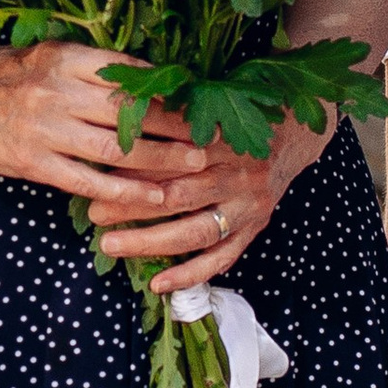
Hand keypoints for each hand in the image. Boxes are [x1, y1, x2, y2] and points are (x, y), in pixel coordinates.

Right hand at [0, 41, 210, 209]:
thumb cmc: (2, 76)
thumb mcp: (45, 56)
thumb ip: (90, 67)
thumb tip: (147, 77)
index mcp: (64, 57)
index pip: (129, 72)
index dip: (170, 88)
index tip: (201, 98)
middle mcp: (57, 90)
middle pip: (132, 109)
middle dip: (178, 123)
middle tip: (214, 133)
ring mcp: (45, 129)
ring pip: (118, 147)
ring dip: (163, 158)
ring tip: (197, 165)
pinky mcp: (34, 163)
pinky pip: (90, 181)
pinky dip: (126, 191)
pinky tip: (154, 198)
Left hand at [83, 97, 331, 295]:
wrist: (294, 132)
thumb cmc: (238, 114)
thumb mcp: (211, 103)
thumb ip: (172, 113)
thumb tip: (119, 114)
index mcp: (223, 137)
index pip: (171, 155)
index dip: (133, 166)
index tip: (97, 173)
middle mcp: (237, 173)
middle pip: (178, 195)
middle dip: (132, 206)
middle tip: (94, 213)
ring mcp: (248, 205)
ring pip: (195, 231)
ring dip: (151, 242)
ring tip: (110, 245)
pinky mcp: (255, 227)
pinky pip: (221, 257)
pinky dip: (190, 274)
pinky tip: (158, 285)